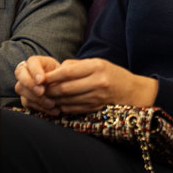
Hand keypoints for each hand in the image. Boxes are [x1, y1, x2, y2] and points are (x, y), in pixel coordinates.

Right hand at [15, 55, 62, 114]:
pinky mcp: (25, 97)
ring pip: (22, 89)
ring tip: (52, 104)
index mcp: (36, 61)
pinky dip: (40, 107)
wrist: (62, 84)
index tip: (41, 80)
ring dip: (36, 98)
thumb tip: (53, 83)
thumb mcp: (63, 70)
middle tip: (41, 92)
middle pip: (21, 75)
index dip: (35, 71)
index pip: (32, 62)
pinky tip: (53, 109)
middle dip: (31, 85)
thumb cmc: (62, 75)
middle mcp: (26, 71)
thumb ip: (57, 74)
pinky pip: (28, 103)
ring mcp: (24, 84)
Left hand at [39, 58, 158, 113]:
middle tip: (40, 89)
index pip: (68, 72)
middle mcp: (98, 82)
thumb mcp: (98, 63)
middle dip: (50, 89)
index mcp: (97, 67)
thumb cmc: (112, 74)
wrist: (131, 91)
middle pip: (65, 88)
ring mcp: (97, 97)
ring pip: (67, 100)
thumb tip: (55, 70)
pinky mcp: (96, 108)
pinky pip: (73, 109)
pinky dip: (63, 106)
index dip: (52, 76)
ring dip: (54, 99)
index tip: (41, 77)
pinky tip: (60, 103)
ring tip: (47, 96)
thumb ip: (77, 65)